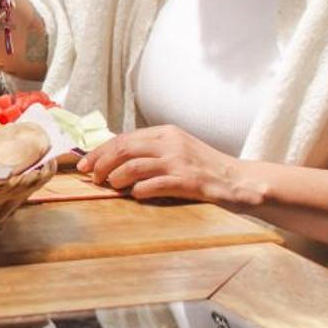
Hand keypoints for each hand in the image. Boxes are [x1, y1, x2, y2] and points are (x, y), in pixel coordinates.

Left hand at [78, 125, 254, 203]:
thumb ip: (152, 151)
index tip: (85, 164)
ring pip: (133, 165)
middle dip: (100, 163)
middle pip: (123, 148)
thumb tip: (116, 160)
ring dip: (116, 177)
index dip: (100, 151)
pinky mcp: (188, 181)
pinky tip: (134, 195)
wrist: (242, 180)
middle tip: (90, 177)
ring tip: (110, 187)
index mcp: (166, 132)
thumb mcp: (179, 149)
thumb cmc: (207, 168)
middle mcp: (170, 143)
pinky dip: (139, 190)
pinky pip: (154, 184)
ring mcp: (179, 161)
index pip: (124, 138)